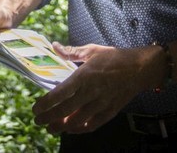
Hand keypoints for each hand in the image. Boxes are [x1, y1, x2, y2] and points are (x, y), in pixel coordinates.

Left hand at [32, 42, 160, 134]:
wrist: (140, 68)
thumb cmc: (114, 57)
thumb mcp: (92, 50)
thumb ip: (71, 51)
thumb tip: (54, 46)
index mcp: (84, 75)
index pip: (60, 93)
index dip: (46, 103)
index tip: (36, 108)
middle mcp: (91, 92)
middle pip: (65, 110)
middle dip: (49, 118)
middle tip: (38, 121)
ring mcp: (101, 103)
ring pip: (77, 120)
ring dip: (61, 126)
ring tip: (51, 128)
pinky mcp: (110, 111)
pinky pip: (93, 124)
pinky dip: (80, 129)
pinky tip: (71, 129)